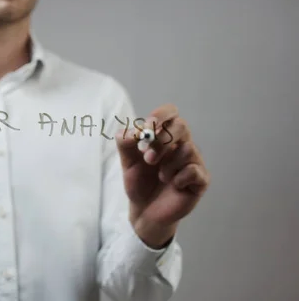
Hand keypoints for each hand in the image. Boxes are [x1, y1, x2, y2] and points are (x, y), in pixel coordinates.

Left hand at [115, 104, 209, 248]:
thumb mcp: (127, 163)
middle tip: (148, 159)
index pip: (170, 113)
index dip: (161, 115)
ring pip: (188, 149)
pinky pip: (194, 170)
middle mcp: (181, 145)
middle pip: (181, 126)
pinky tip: (174, 185)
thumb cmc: (139, 183)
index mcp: (165, 137)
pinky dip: (179, 178)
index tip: (148, 127)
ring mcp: (193, 162)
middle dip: (163, 140)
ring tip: (161, 177)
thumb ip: (125, 144)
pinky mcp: (200, 180)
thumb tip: (129, 131)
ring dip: (169, 164)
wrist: (145, 211)